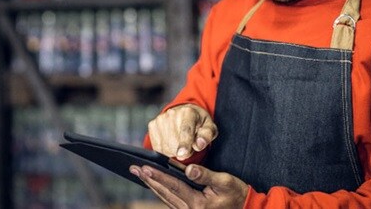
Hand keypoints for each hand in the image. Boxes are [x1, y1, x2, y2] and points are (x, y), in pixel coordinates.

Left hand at [130, 163, 247, 208]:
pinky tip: (154, 184)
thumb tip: (188, 168)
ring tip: (140, 174)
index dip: (157, 176)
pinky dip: (161, 191)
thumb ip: (205, 175)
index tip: (143, 167)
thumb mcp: (225, 181)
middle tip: (134, 168)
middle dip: (148, 179)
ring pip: (165, 198)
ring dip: (152, 185)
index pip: (172, 186)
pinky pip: (171, 201)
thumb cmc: (237, 194)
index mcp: (197, 203)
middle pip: (164, 193)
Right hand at [148, 104, 217, 159]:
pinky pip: (157, 147)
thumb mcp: (209, 127)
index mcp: (188, 112)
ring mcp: (160, 119)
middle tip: (189, 147)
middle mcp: (172, 113)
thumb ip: (207, 136)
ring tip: (180, 144)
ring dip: (173, 152)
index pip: (185, 130)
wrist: (184, 113)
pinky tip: (172, 144)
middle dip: (182, 151)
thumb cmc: (198, 122)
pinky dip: (165, 150)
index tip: (183, 154)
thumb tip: (199, 144)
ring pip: (164, 147)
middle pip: (174, 141)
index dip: (184, 143)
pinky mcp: (152, 125)